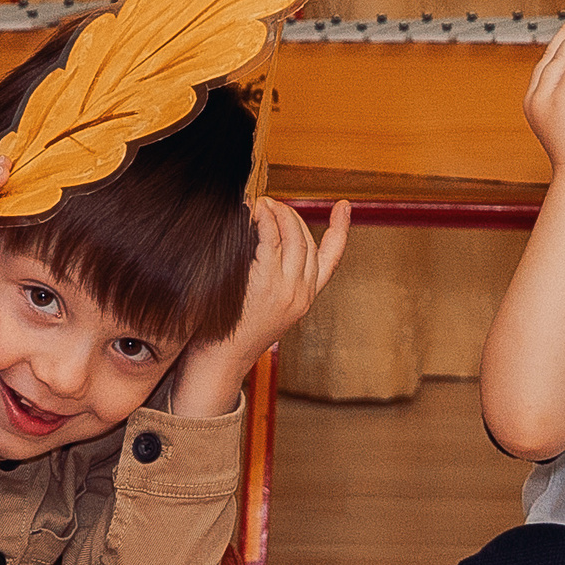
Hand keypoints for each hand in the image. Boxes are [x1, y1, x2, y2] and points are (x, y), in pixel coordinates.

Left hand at [169, 197, 350, 416]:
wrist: (221, 361)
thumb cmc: (232, 332)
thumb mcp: (264, 308)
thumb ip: (274, 280)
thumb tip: (265, 244)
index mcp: (305, 298)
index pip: (331, 259)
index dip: (340, 230)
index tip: (344, 207)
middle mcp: (302, 293)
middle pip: (307, 240)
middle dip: (291, 214)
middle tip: (270, 202)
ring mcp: (286, 289)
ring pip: (293, 236)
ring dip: (278, 212)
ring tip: (260, 202)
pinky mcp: (266, 285)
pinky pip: (270, 240)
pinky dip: (265, 221)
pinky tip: (254, 212)